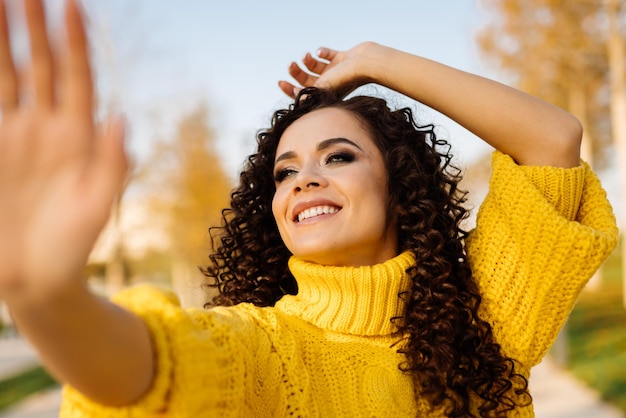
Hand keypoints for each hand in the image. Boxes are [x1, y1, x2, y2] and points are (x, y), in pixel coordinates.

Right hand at [0, 0, 127, 304]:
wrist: (36, 278)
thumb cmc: (75, 247)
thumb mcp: (99, 207)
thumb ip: (112, 164)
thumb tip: (121, 117)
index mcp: (80, 138)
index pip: (78, 77)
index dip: (75, 41)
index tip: (71, 1)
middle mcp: (49, 130)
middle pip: (43, 66)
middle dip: (36, 26)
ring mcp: (18, 137)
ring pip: (9, 76)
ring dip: (4, 41)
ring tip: (0, 2)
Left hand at [278, 42, 383, 98]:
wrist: (368, 63)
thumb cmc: (347, 78)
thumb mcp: (324, 89)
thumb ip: (309, 94)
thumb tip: (295, 100)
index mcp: (326, 95)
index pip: (304, 94)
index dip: (290, 90)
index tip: (280, 82)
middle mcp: (331, 84)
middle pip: (308, 79)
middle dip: (296, 72)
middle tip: (290, 65)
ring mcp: (337, 70)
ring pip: (316, 66)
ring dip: (307, 60)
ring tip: (306, 55)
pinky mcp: (343, 58)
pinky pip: (328, 54)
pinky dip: (322, 52)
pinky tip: (320, 52)